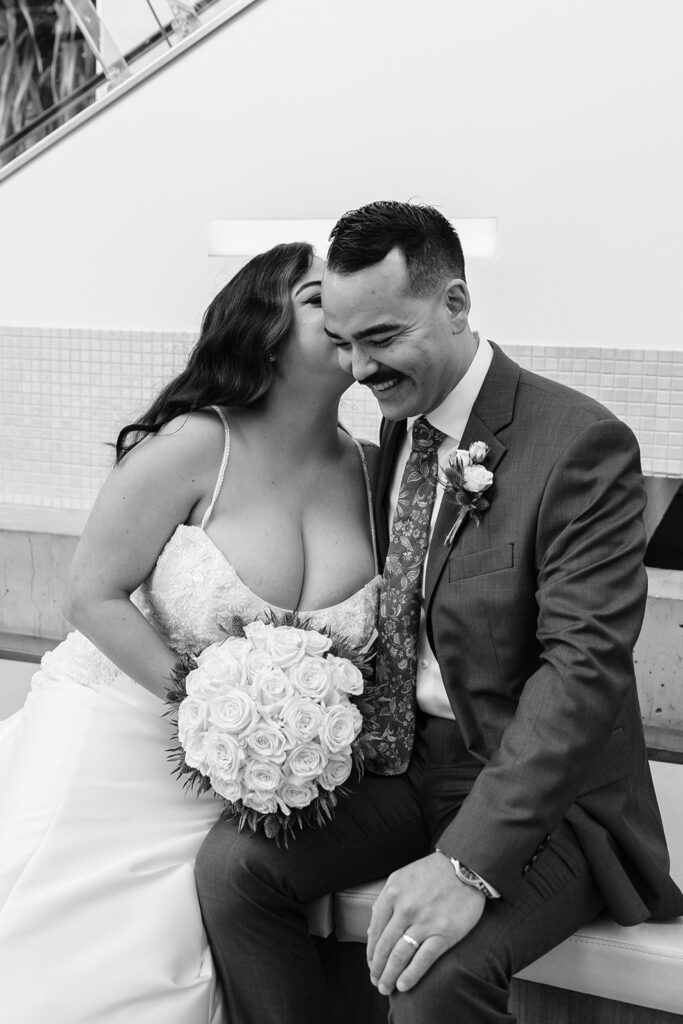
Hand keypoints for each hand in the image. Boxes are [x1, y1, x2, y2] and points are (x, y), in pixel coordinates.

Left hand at [366, 852, 485, 994]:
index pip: (376, 931)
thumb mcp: (400, 878)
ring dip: (390, 976)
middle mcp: (406, 909)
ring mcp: (425, 922)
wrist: (464, 866)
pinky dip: (411, 975)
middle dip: (378, 968)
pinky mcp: (444, 933)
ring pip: (400, 956)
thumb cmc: (430, 872)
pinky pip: (423, 959)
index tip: (371, 965)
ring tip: (386, 988)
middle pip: (385, 947)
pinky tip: (404, 986)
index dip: (371, 953)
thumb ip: (384, 901)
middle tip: (376, 982)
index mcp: (392, 894)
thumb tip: (372, 929)